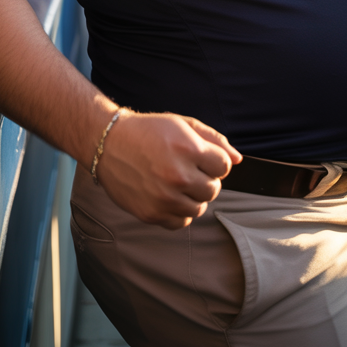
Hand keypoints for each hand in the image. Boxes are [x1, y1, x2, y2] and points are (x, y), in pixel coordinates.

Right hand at [96, 110, 241, 229]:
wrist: (109, 144)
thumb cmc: (148, 131)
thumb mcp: (182, 124)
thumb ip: (214, 140)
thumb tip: (237, 159)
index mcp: (188, 149)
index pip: (224, 166)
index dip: (215, 161)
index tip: (201, 157)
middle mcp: (178, 175)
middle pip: (214, 189)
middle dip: (206, 178)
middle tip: (187, 168)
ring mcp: (164, 198)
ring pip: (199, 208)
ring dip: (193, 196)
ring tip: (177, 181)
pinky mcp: (152, 214)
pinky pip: (181, 222)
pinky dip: (179, 212)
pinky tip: (168, 195)